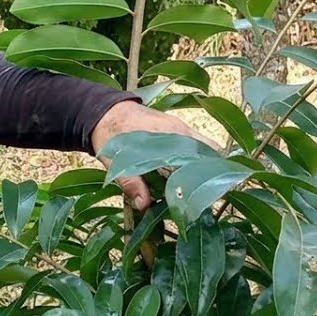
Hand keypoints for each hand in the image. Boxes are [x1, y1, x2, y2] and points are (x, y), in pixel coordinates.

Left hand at [90, 100, 220, 211]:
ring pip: (201, 150)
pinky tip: (188, 182)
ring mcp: (179, 130)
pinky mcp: (173, 134)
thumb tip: (144, 205)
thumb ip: (130, 181)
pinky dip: (194, 163)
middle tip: (208, 199)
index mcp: (171, 133)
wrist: (103, 110)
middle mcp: (180, 130)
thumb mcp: (114, 158)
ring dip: (203, 169)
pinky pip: (192, 148)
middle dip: (212, 174)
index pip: (204, 153)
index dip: (213, 173)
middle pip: (209, 152)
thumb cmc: (110, 132)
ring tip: (202, 194)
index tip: (213, 194)